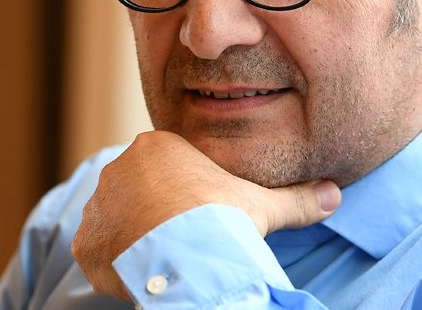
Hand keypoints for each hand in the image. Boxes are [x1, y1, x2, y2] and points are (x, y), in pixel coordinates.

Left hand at [70, 130, 341, 299]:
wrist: (188, 256)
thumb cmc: (222, 219)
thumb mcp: (263, 205)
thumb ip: (297, 198)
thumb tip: (336, 194)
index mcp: (156, 147)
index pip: (165, 170)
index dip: (184, 197)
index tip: (200, 218)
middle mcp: (118, 168)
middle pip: (136, 192)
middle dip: (154, 214)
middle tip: (182, 240)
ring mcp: (97, 205)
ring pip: (116, 220)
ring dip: (133, 237)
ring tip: (163, 259)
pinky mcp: (85, 241)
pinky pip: (96, 249)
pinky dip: (113, 263)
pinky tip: (140, 273)